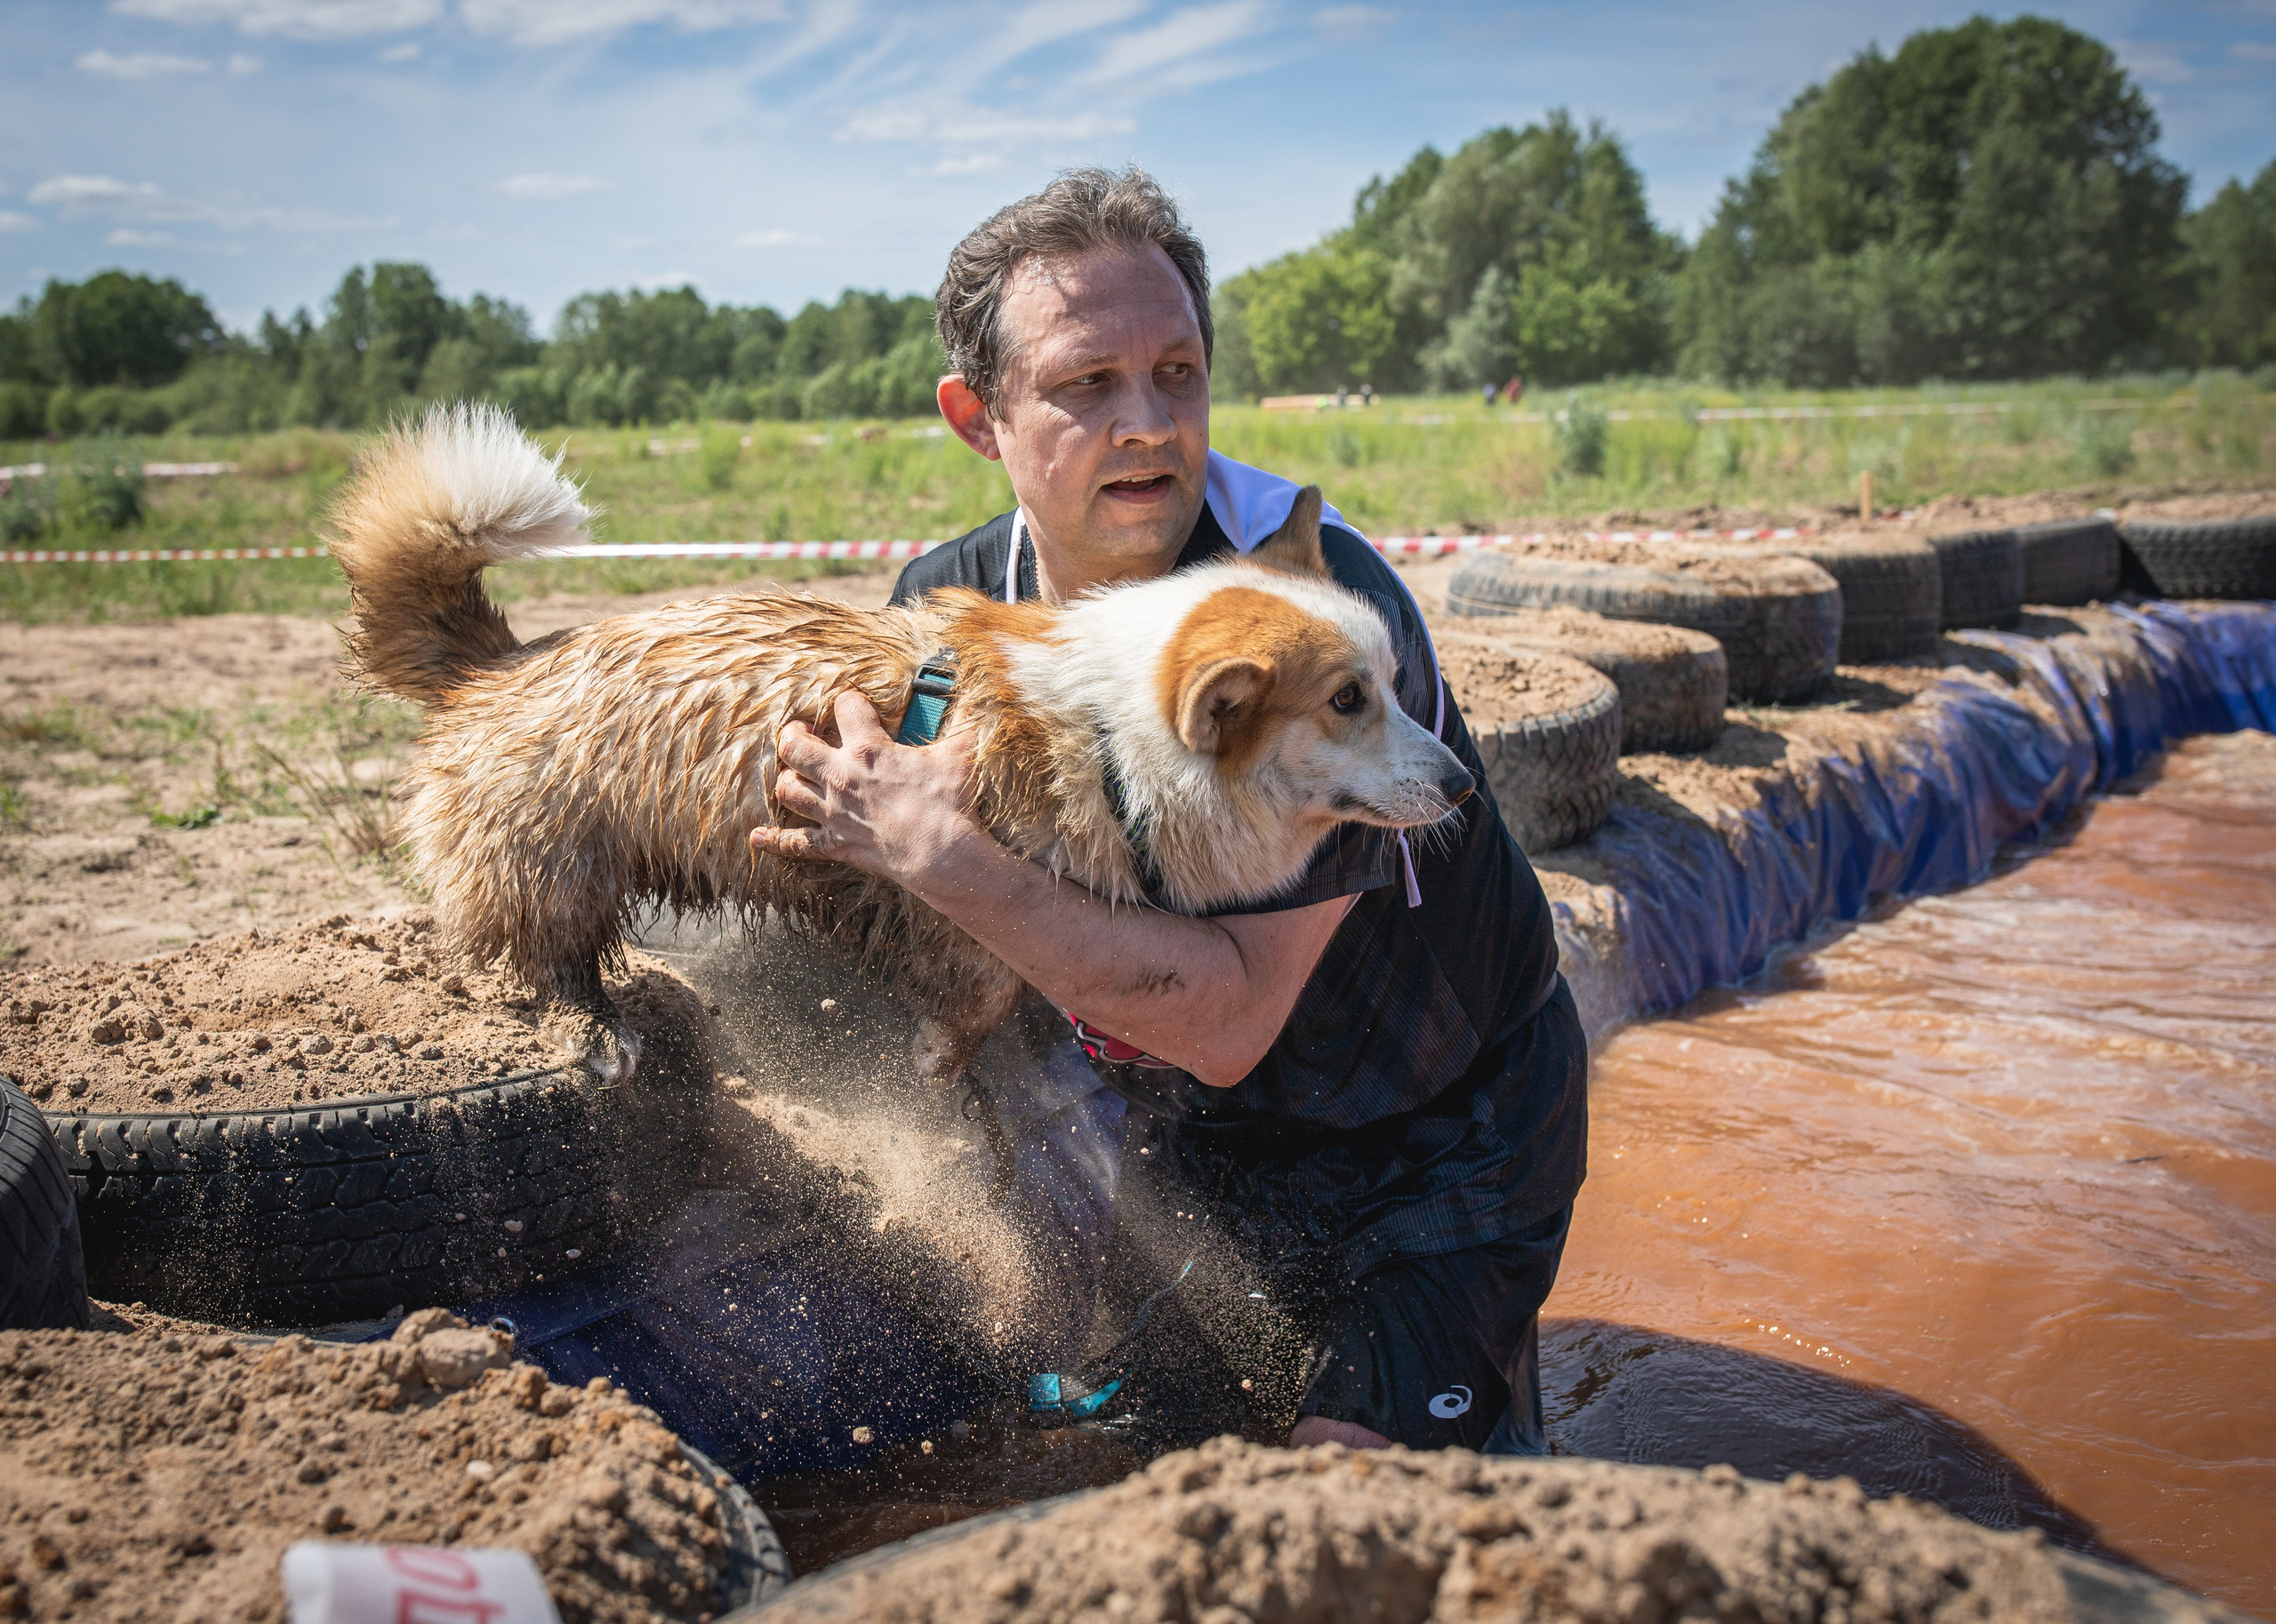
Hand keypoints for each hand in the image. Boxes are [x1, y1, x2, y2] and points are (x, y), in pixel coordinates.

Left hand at [750, 689, 980, 883]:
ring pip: (788, 789)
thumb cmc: (952, 801)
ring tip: (796, 772)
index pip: (845, 706)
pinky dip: (775, 840)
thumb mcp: (962, 751)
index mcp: (868, 748)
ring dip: (788, 779)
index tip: (857, 704)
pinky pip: (795, 843)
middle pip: (795, 746)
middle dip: (794, 734)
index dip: (850, 700)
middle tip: (805, 731)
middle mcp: (841, 776)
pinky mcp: (836, 844)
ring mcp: (834, 813)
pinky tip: (758, 837)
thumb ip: (966, 717)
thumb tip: (982, 689)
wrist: (943, 855)